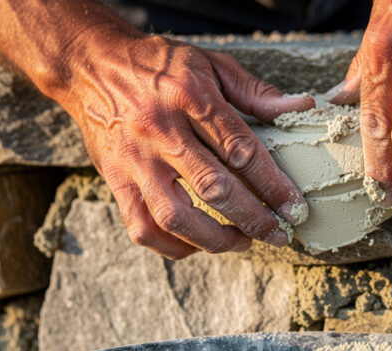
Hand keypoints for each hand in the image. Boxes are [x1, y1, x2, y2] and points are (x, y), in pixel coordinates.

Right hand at [56, 33, 314, 259]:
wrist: (91, 64)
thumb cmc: (157, 65)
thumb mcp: (210, 63)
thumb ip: (255, 92)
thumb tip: (299, 108)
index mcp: (190, 97)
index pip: (241, 150)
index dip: (273, 185)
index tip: (294, 207)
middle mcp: (160, 130)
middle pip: (214, 188)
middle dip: (253, 219)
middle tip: (278, 234)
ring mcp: (134, 159)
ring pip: (176, 217)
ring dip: (215, 240)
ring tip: (242, 242)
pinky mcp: (114, 179)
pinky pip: (142, 228)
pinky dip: (173, 246)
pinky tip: (197, 244)